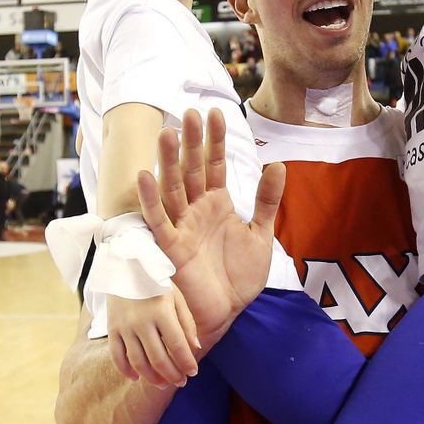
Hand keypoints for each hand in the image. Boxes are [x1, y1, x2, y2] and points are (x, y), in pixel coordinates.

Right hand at [107, 287, 199, 386]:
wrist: (123, 267)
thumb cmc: (156, 284)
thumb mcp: (177, 298)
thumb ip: (187, 323)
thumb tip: (196, 349)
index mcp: (162, 312)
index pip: (177, 345)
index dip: (186, 362)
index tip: (193, 373)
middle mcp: (142, 321)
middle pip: (158, 358)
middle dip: (172, 374)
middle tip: (181, 382)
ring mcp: (124, 326)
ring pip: (138, 361)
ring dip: (151, 377)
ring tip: (163, 384)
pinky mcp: (111, 328)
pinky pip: (116, 355)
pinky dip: (126, 370)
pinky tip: (136, 378)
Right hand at [135, 107, 286, 350]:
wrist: (228, 313)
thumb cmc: (239, 277)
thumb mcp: (261, 235)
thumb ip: (267, 201)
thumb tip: (278, 164)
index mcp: (217, 205)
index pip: (216, 165)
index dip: (215, 140)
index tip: (215, 112)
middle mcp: (197, 211)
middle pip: (192, 170)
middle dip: (191, 142)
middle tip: (188, 111)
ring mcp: (182, 227)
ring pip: (173, 188)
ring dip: (169, 162)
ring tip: (167, 132)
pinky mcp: (171, 248)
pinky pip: (159, 221)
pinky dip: (151, 200)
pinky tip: (146, 176)